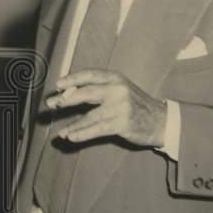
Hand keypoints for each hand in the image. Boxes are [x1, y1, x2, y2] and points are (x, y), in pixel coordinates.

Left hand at [46, 69, 166, 148]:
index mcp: (115, 78)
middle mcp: (117, 90)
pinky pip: (97, 129)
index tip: (57, 85)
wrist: (162, 121)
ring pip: (90, 116)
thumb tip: (68, 94)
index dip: (71, 79)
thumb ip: (98, 89)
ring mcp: (120, 107)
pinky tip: (72, 137)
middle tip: (51, 104)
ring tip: (61, 133)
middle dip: (66, 99)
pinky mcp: (122, 123)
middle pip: (86, 93)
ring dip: (73, 125)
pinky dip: (82, 133)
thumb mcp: (120, 90)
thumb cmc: (135, 105)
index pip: (89, 75)